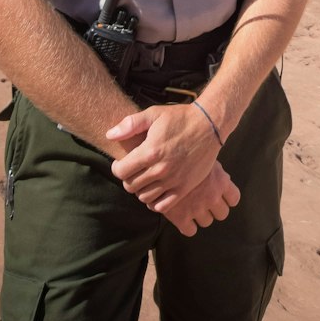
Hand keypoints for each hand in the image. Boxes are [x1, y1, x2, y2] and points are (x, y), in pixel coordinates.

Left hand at [107, 102, 222, 208]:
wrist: (209, 125)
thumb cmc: (180, 118)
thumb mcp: (154, 114)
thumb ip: (130, 124)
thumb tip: (110, 135)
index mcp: (150, 151)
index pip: (121, 171)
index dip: (117, 167)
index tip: (121, 163)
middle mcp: (160, 169)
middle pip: (131, 186)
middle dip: (128, 178)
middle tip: (133, 171)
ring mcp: (173, 181)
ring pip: (144, 197)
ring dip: (140, 190)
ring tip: (144, 179)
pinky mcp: (184, 188)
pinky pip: (162, 206)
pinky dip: (154, 202)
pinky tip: (155, 191)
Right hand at [160, 164, 241, 236]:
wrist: (160, 163)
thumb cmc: (185, 157)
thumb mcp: (205, 159)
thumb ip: (216, 171)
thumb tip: (226, 179)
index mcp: (220, 181)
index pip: (234, 199)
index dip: (227, 199)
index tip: (220, 196)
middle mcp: (212, 196)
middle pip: (222, 213)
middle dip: (214, 209)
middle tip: (205, 202)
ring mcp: (197, 208)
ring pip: (207, 222)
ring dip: (200, 216)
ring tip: (191, 205)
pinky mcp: (181, 217)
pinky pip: (190, 231)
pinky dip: (187, 226)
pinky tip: (182, 215)